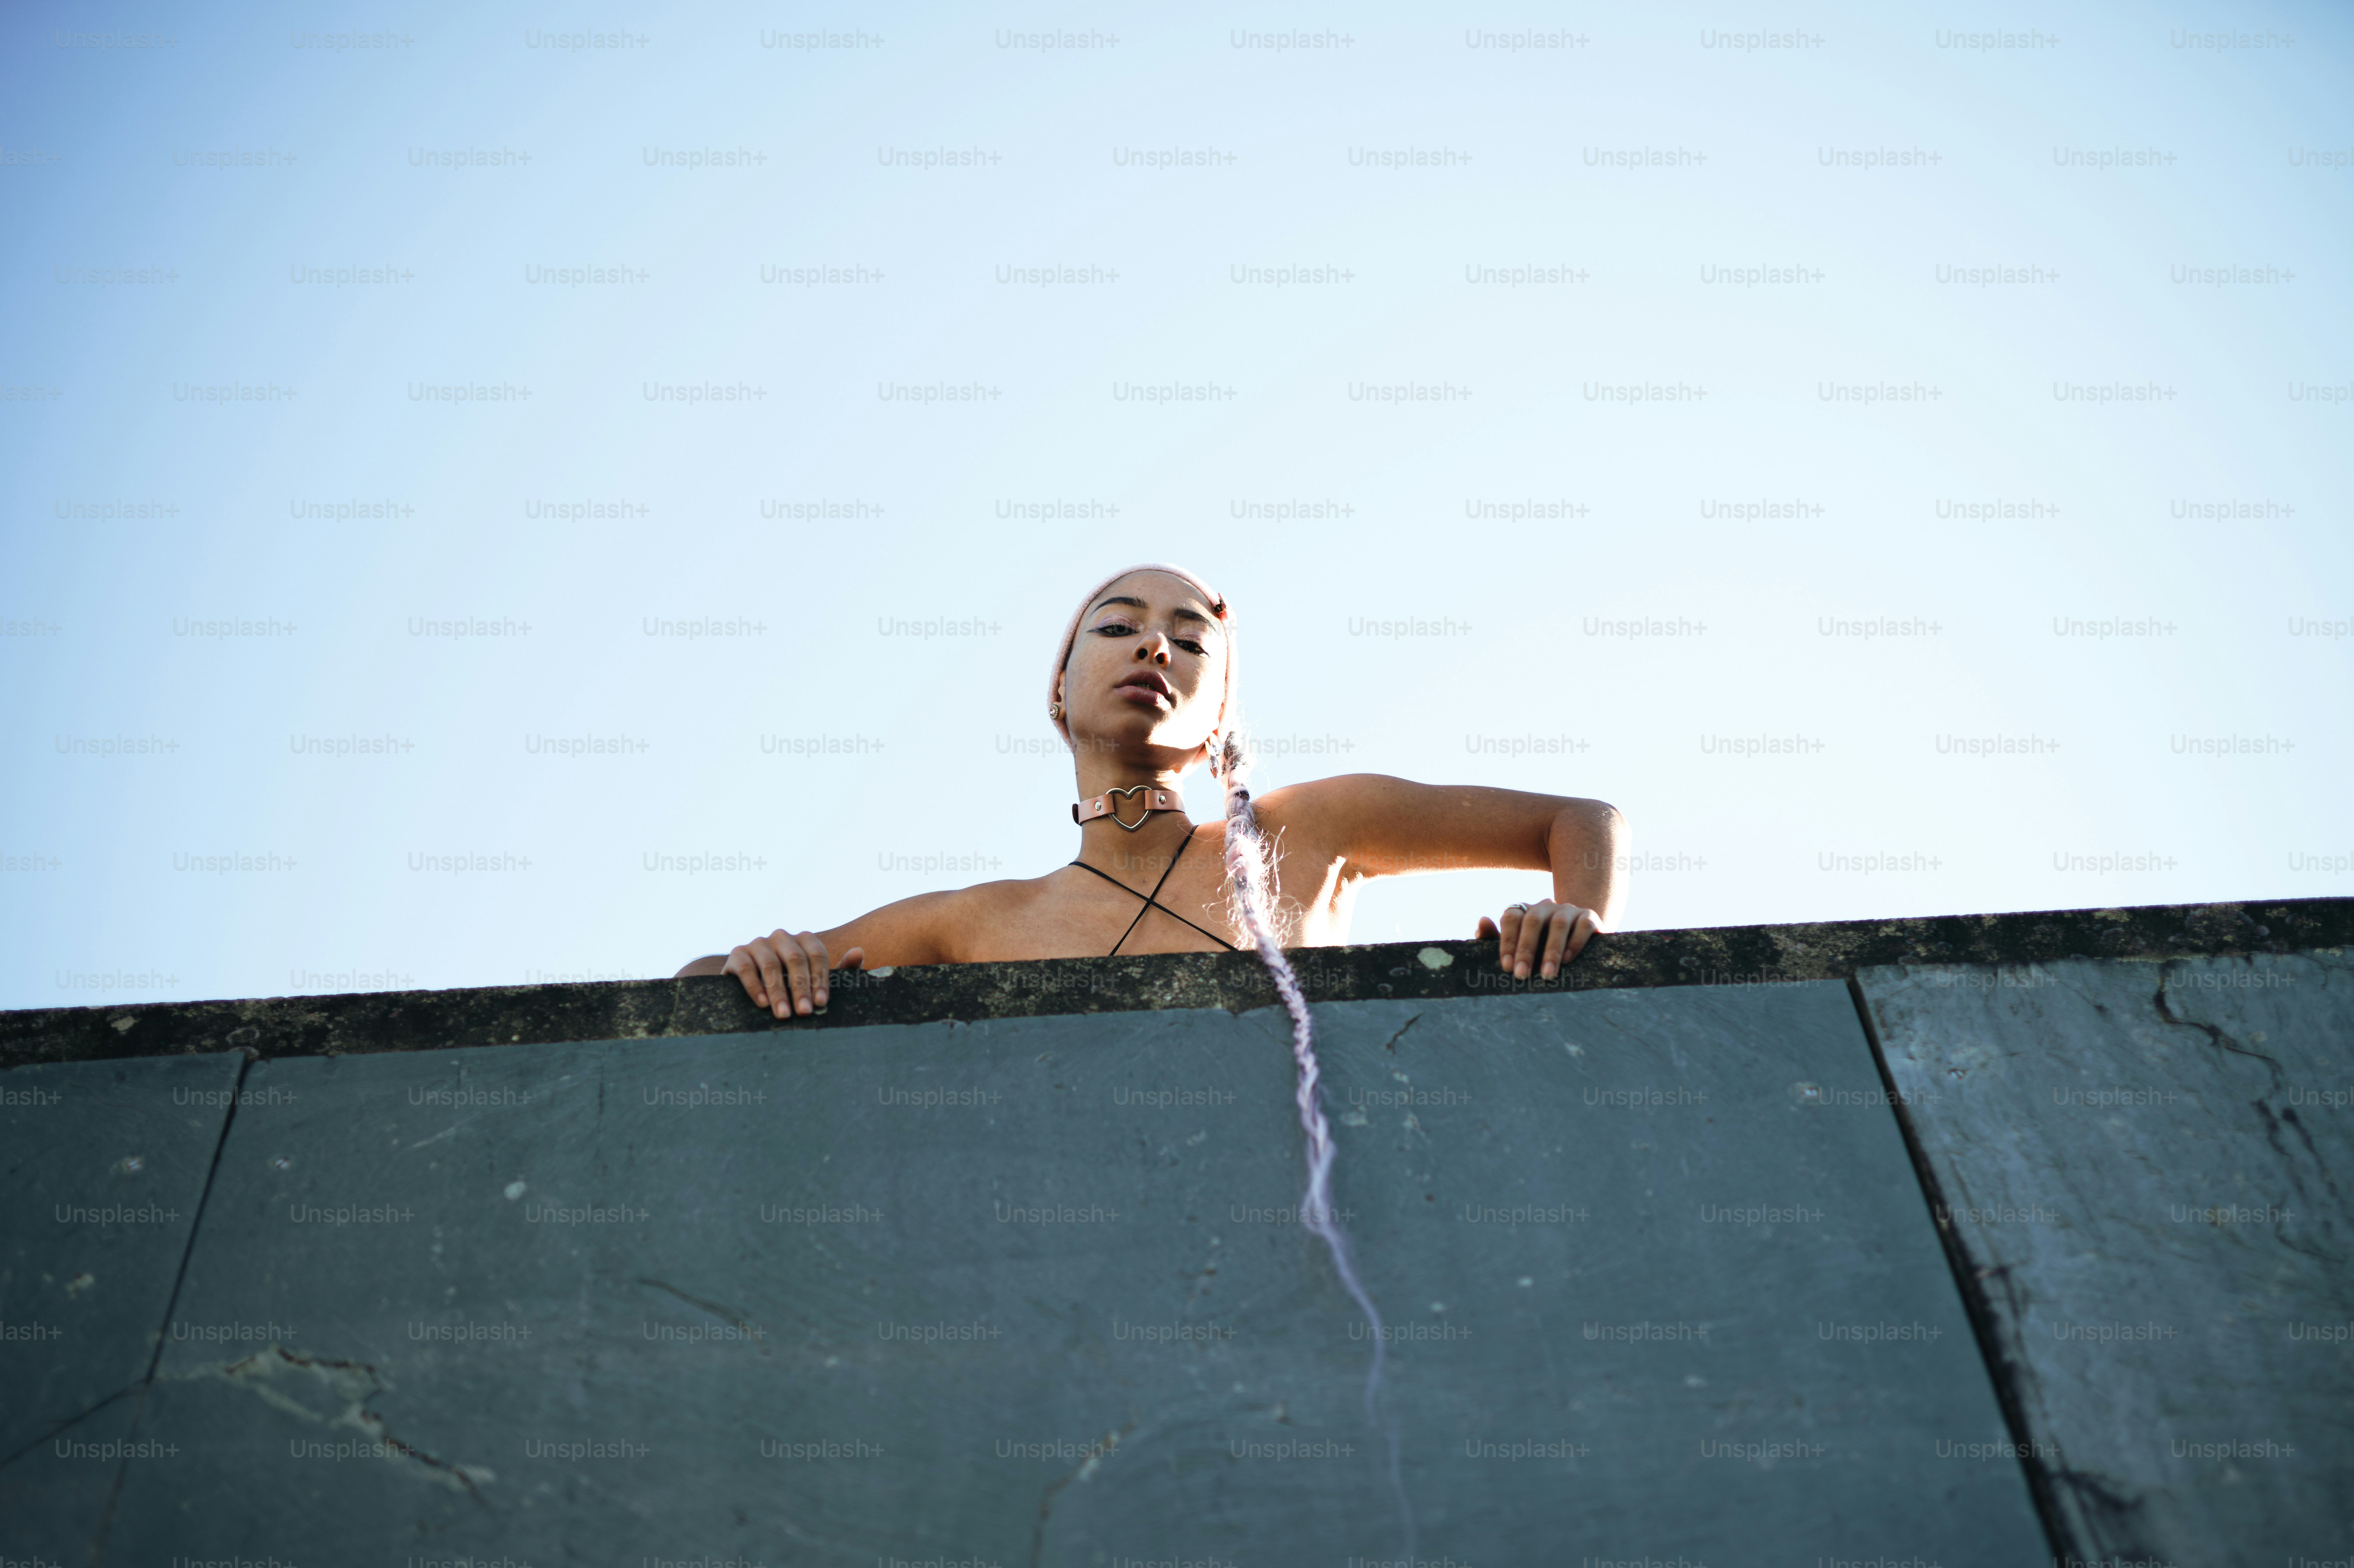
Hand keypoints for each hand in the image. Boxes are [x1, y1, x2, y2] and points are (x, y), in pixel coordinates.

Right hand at [722, 930, 864, 1018]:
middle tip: (804, 1013)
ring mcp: (759, 943)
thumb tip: (859, 952)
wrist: (751, 987)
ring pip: (771, 964)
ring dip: (778, 992)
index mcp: (804, 940)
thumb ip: (841, 969)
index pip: (817, 955)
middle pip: (795, 959)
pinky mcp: (738, 954)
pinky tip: (762, 1004)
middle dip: (801, 988)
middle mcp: (782, 937)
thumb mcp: (817, 980)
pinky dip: (755, 986)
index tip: (821, 1003)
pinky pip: (747, 968)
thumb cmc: (792, 985)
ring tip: (783, 1014)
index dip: (820, 979)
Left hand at [1475, 900, 1603, 979]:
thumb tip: (1482, 922)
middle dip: (1526, 949)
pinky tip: (1568, 960)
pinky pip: (1583, 926)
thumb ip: (1496, 937)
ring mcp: (1568, 909)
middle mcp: (1546, 906)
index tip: (1507, 967)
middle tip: (1522, 975)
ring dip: (1551, 951)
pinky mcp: (1589, 917)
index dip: (1507, 941)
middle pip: (1533, 921)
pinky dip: (1575, 943)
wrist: (1580, 940)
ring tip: (1547, 974)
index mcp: (1525, 911)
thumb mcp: (1519, 945)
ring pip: (1558, 924)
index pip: (1511, 917)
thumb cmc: (1542, 947)